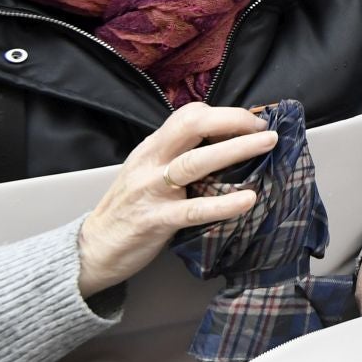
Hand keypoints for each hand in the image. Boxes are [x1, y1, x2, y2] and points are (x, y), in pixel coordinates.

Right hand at [76, 104, 276, 297]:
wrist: (93, 248)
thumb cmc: (130, 208)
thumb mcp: (149, 172)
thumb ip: (179, 156)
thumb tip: (228, 145)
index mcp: (153, 147)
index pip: (188, 115)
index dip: (224, 114)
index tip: (253, 123)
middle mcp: (151, 162)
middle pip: (191, 126)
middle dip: (233, 121)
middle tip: (265, 128)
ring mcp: (151, 190)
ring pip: (195, 162)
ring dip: (236, 149)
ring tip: (267, 144)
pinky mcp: (155, 220)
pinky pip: (193, 210)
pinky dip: (223, 204)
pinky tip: (248, 200)